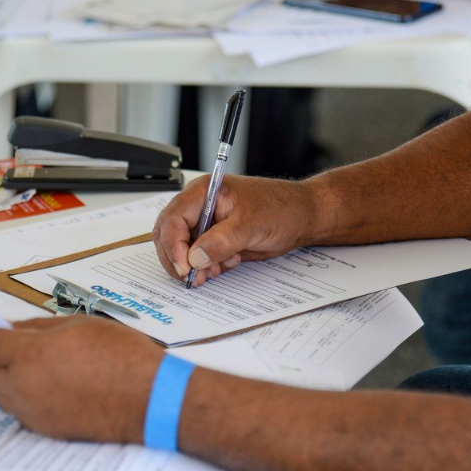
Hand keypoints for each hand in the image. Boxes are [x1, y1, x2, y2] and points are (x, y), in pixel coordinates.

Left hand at [0, 316, 163, 442]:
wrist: (149, 399)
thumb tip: (14, 330)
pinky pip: (18, 409)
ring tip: (23, 362)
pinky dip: (20, 394)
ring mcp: (32, 411)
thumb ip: (40, 327)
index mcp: (28, 354)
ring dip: (1, 375)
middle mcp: (22, 386)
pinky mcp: (45, 428)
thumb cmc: (122, 356)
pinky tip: (42, 383)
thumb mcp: (81, 326)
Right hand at [153, 175, 317, 286]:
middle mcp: (200, 206)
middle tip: (192, 278)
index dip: (173, 244)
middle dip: (178, 258)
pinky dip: (206, 267)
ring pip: (182, 249)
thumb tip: (195, 257)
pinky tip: (225, 265)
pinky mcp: (214, 240)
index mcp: (204, 192)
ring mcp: (206, 224)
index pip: (174, 218)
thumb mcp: (251, 225)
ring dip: (193, 265)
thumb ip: (221, 241)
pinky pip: (199, 257)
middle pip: (169, 234)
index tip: (184, 267)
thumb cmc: (280, 208)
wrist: (300, 218)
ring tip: (212, 272)